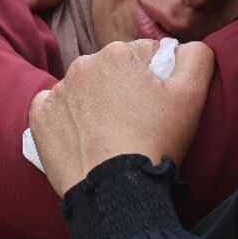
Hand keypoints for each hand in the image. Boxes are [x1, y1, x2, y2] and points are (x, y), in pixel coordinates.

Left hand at [28, 40, 214, 195]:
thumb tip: (186, 47)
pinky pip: (55, 109)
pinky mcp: (40, 117)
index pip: (145, 55)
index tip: (157, 107)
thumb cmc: (155, 142)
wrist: (113, 191)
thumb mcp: (192, 96)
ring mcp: (57, 92)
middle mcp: (82, 65)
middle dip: (125, 89)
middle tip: (137, 124)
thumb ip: (197, 57)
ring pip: (85, 90)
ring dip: (97, 104)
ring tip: (111, 136)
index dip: (157, 80)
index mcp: (117, 53)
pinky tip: (84, 139)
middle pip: (113, 71)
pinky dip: (68, 120)